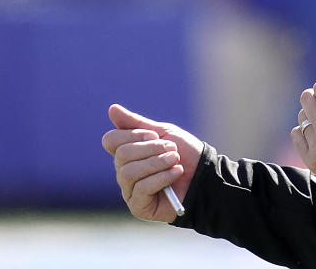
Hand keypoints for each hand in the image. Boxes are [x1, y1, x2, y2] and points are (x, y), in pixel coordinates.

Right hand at [101, 104, 204, 221]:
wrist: (204, 174)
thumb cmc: (185, 153)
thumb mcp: (163, 133)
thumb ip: (136, 123)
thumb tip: (112, 108)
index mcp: (127, 152)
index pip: (111, 140)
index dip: (132, 135)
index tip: (154, 135)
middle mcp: (123, 171)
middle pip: (122, 155)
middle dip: (151, 149)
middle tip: (172, 149)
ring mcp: (129, 190)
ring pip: (129, 172)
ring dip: (158, 163)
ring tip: (175, 160)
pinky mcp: (138, 206)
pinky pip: (141, 188)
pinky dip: (162, 177)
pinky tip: (176, 173)